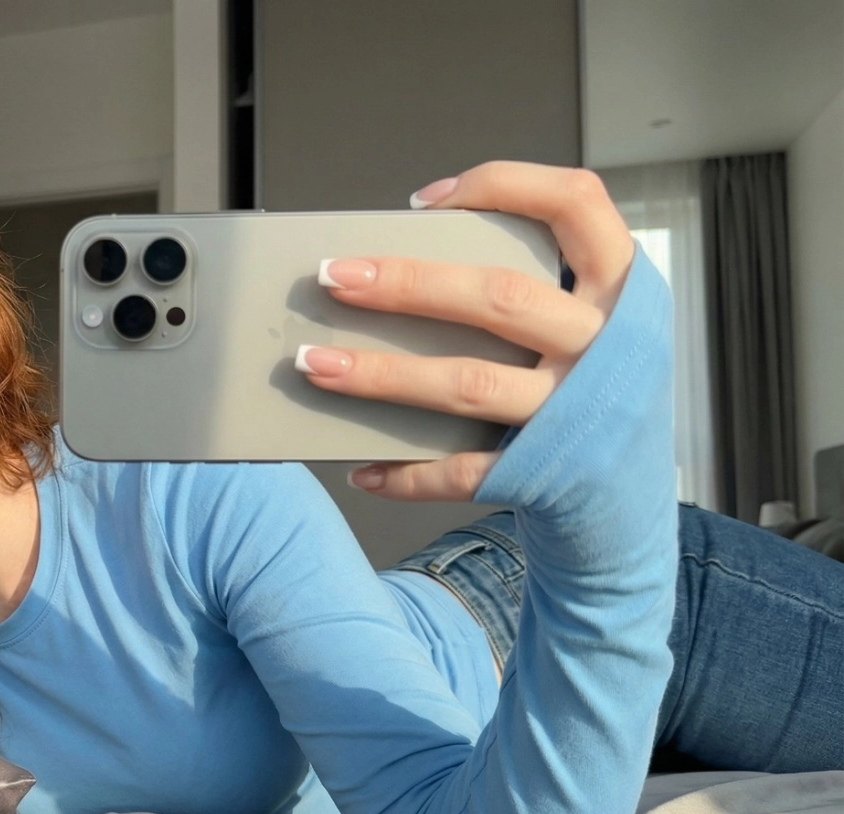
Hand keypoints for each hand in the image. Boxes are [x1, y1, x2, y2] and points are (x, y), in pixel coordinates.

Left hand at [295, 161, 636, 501]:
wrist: (632, 492)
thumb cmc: (593, 384)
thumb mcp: (589, 318)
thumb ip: (530, 283)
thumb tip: (404, 265)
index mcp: (620, 289)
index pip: (576, 204)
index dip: (503, 186)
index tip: (426, 202)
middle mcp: (604, 346)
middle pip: (500, 297)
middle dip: (407, 284)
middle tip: (331, 276)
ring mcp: (574, 414)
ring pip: (469, 384)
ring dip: (383, 375)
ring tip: (315, 364)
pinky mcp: (544, 473)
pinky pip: (463, 471)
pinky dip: (406, 472)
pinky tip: (359, 469)